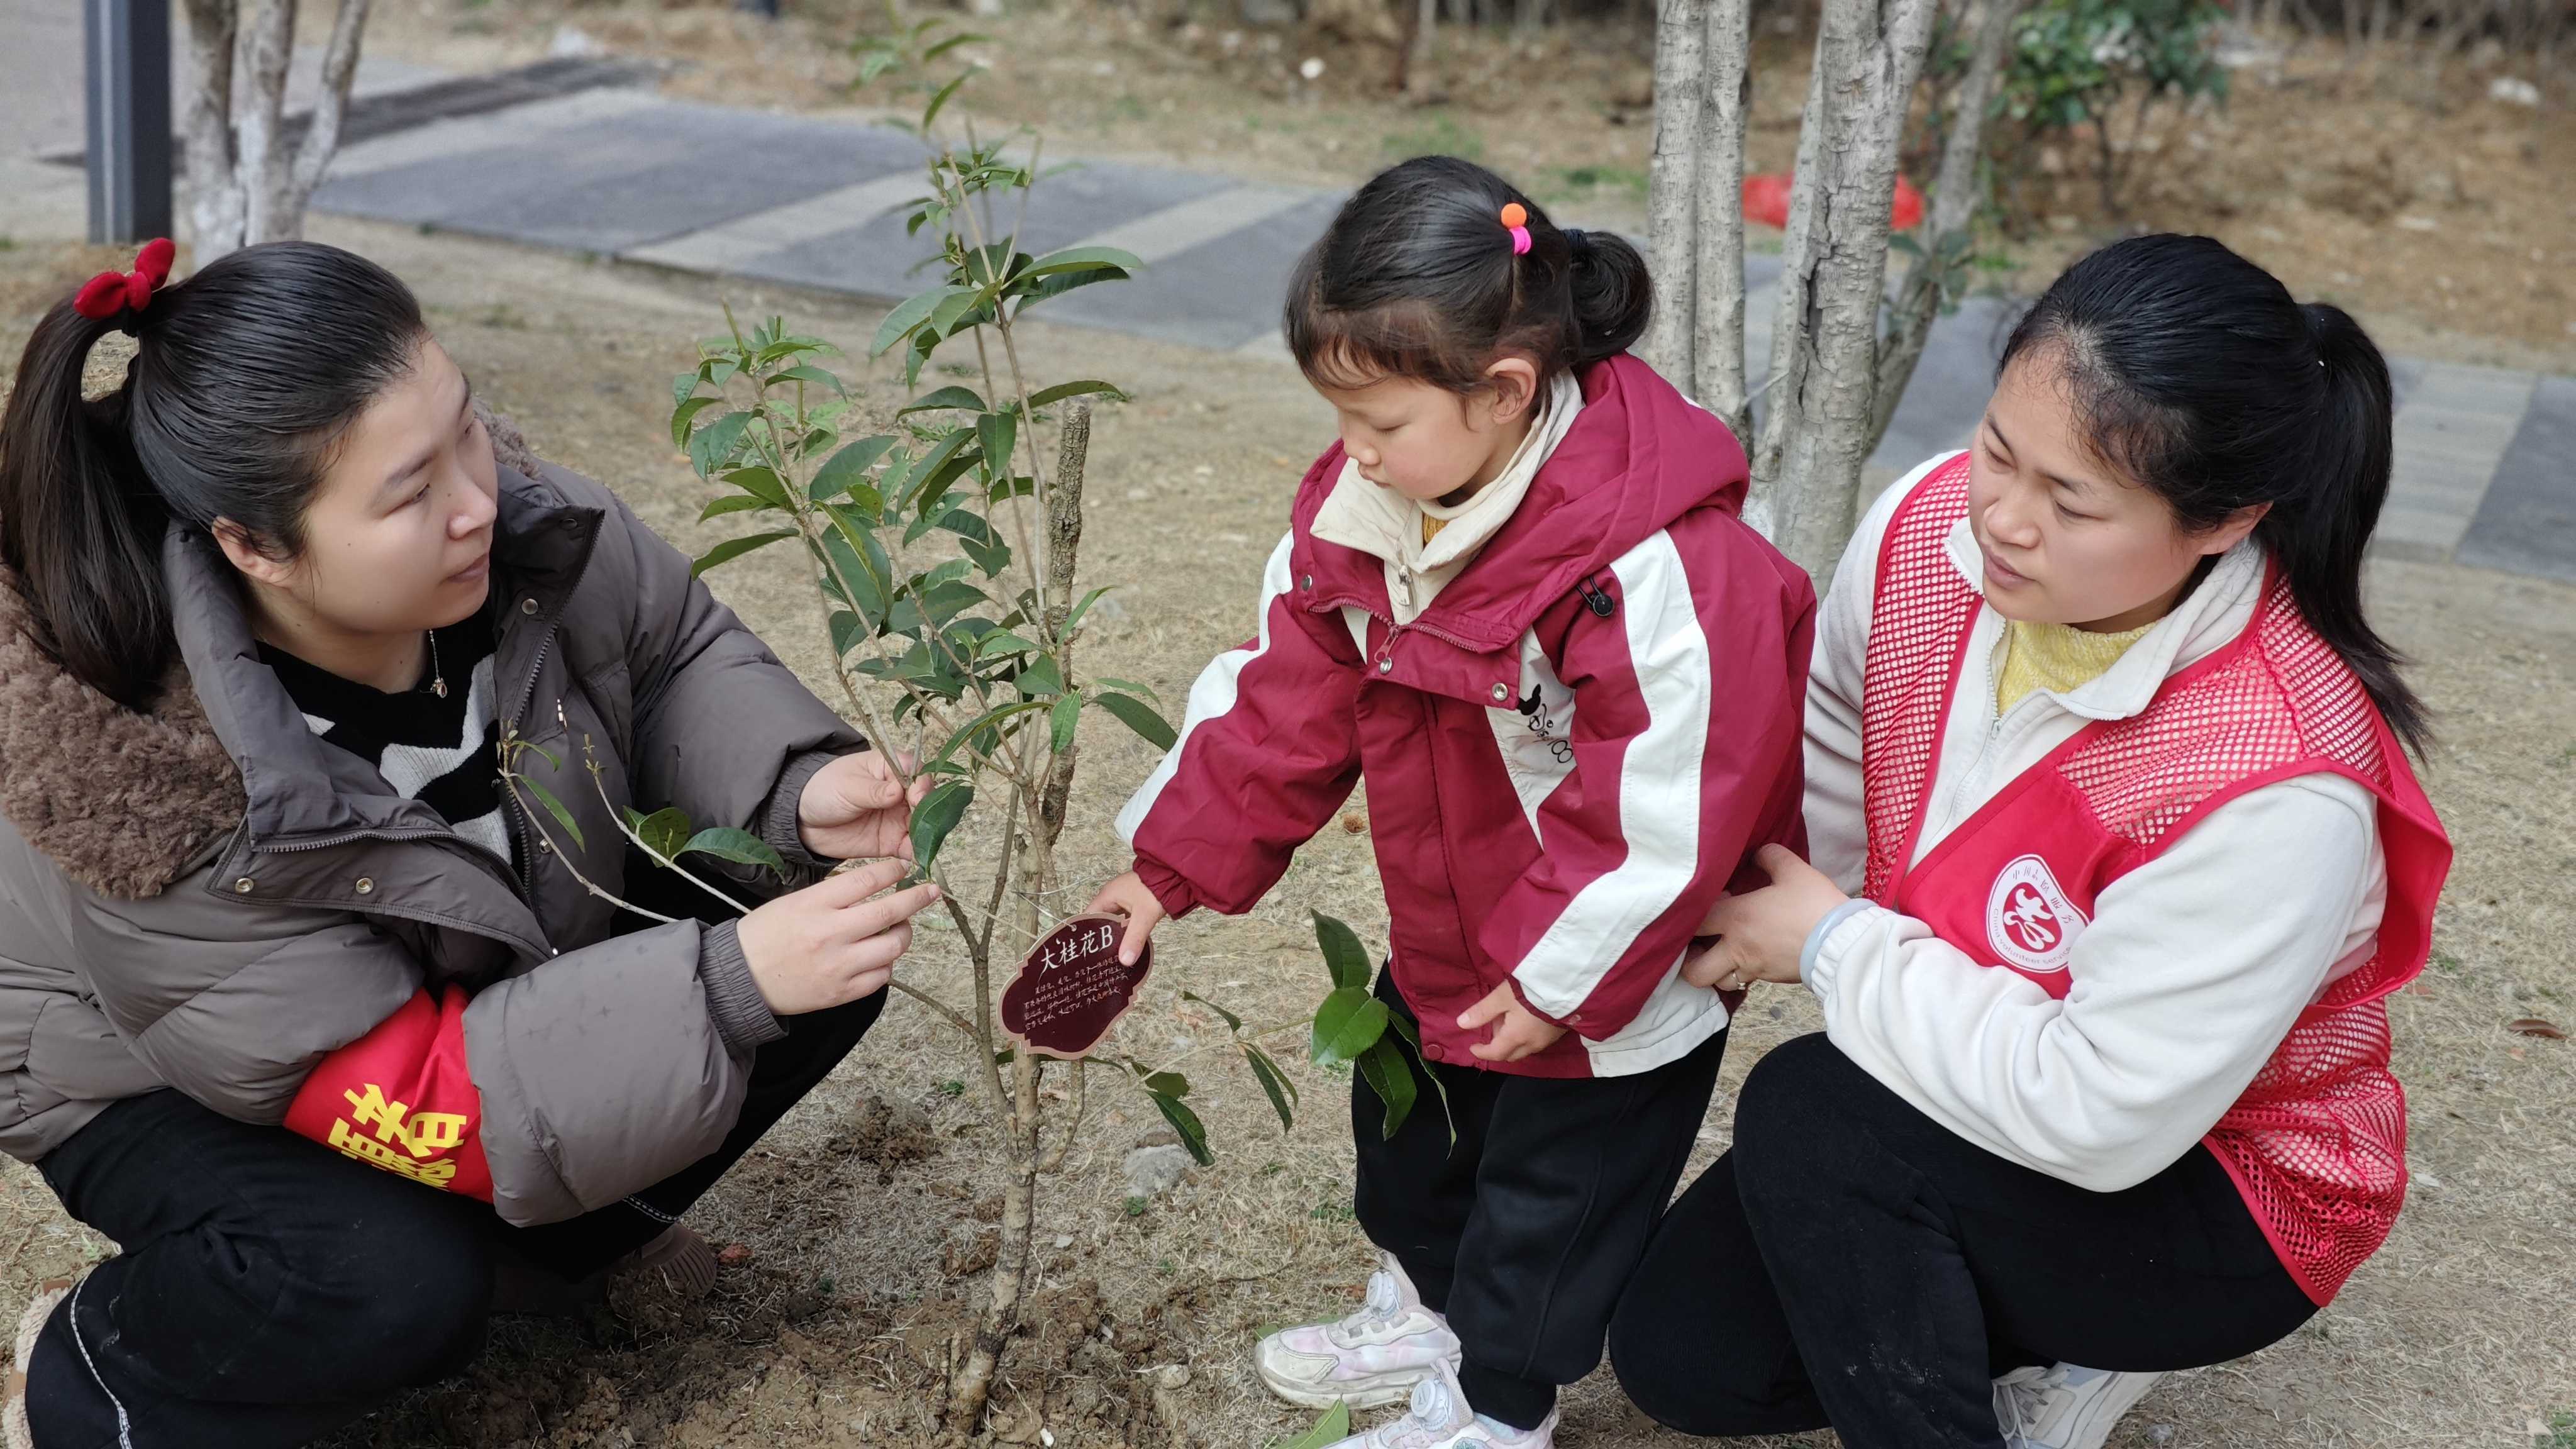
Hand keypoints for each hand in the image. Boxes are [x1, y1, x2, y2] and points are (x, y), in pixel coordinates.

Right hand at [738, 859, 939, 1014]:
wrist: (741, 978)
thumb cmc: (765, 935)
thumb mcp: (794, 901)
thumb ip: (833, 895)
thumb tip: (873, 884)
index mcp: (815, 904)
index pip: (867, 880)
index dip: (893, 871)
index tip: (905, 868)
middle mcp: (830, 933)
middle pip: (889, 912)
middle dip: (917, 898)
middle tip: (931, 891)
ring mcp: (838, 965)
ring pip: (892, 947)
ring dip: (904, 934)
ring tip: (901, 927)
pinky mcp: (841, 993)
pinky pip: (881, 977)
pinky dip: (887, 964)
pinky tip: (880, 956)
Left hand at [798, 750, 928, 861]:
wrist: (803, 819)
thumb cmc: (824, 789)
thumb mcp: (847, 786)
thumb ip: (873, 790)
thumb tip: (898, 791)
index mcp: (891, 769)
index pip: (918, 773)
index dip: (922, 785)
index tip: (916, 797)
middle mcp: (901, 793)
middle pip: (927, 801)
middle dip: (929, 812)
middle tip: (921, 824)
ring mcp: (899, 818)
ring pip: (924, 826)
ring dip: (928, 835)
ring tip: (924, 844)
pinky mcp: (893, 841)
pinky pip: (912, 848)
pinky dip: (918, 854)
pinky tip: (919, 859)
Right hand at [1085, 871, 1166, 965]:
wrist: (1175, 875)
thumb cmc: (1156, 888)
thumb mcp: (1144, 916)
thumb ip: (1134, 939)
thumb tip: (1125, 960)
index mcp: (1107, 896)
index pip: (1088, 917)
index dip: (1086, 933)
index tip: (1085, 950)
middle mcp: (1112, 897)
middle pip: (1100, 921)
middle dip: (1100, 937)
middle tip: (1099, 957)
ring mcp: (1124, 900)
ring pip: (1114, 921)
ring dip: (1114, 935)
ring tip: (1111, 954)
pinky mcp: (1134, 904)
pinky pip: (1124, 920)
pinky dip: (1124, 931)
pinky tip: (1127, 943)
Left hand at [1458, 981, 1567, 1062]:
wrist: (1567, 985)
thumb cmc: (1530, 990)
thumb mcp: (1501, 997)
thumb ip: (1482, 1012)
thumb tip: (1461, 1023)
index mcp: (1516, 1038)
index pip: (1495, 1054)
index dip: (1482, 1052)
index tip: (1474, 1046)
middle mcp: (1532, 1044)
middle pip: (1510, 1055)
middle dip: (1497, 1046)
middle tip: (1493, 1024)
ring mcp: (1547, 1041)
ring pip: (1524, 1049)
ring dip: (1512, 1041)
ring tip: (1509, 1017)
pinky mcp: (1558, 1034)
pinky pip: (1536, 1043)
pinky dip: (1525, 1037)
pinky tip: (1525, 1019)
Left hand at [1681, 844, 1849, 992]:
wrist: (1842, 942)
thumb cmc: (1814, 905)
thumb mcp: (1793, 870)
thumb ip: (1770, 857)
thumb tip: (1759, 853)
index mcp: (1736, 919)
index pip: (1695, 923)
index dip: (1694, 914)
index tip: (1712, 903)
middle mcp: (1737, 948)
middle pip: (1694, 969)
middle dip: (1689, 960)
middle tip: (1699, 944)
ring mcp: (1753, 968)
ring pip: (1718, 982)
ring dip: (1714, 971)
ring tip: (1720, 955)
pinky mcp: (1770, 980)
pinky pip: (1744, 983)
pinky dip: (1739, 974)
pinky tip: (1747, 959)